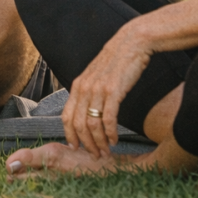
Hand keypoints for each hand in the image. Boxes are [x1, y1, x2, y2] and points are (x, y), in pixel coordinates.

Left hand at [62, 25, 151, 158]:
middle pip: (78, 124)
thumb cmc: (117, 61)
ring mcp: (97, 89)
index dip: (69, 135)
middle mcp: (84, 88)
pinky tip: (115, 139)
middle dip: (85, 144)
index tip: (76, 147)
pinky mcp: (113, 91)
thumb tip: (88, 111)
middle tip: (94, 155)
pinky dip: (110, 133)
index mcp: (78, 85)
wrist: (131, 43)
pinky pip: (108, 118)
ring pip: (92, 124)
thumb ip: (89, 91)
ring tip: (106, 151)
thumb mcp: (96, 75)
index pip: (66, 116)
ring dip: (99, 142)